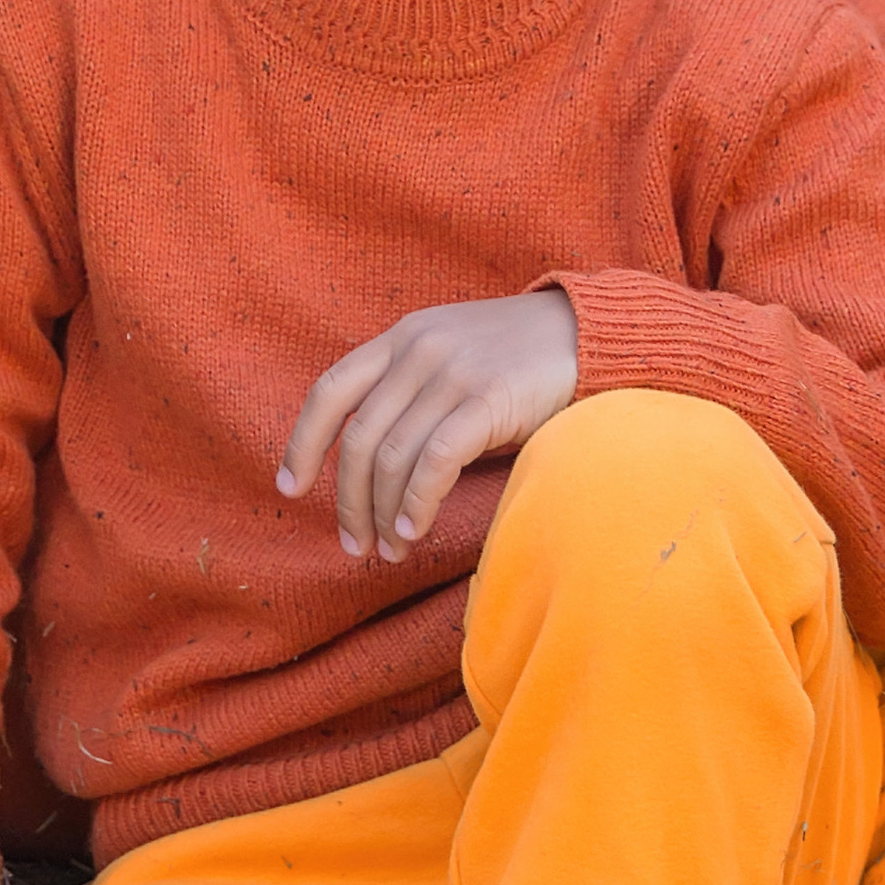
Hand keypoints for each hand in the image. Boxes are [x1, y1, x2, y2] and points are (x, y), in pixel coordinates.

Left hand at [279, 291, 579, 560]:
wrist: (592, 333)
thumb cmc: (523, 361)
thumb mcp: (455, 359)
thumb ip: (414, 395)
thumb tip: (378, 469)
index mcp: (402, 338)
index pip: (331, 391)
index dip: (303, 442)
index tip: (291, 487)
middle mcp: (418, 350)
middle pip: (359, 438)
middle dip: (348, 502)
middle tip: (354, 546)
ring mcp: (451, 372)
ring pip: (392, 457)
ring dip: (384, 514)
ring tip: (391, 551)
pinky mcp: (486, 398)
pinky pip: (434, 462)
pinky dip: (416, 504)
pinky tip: (414, 530)